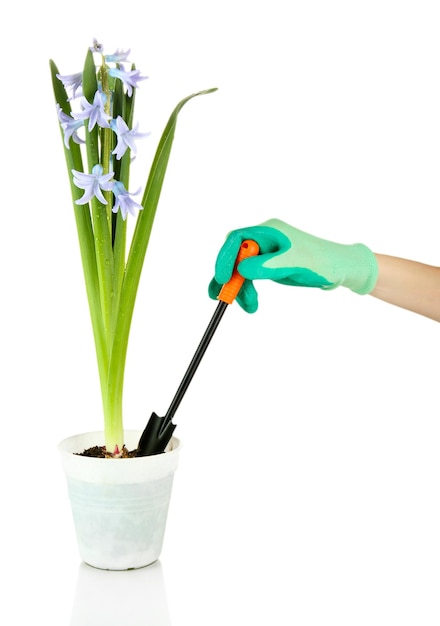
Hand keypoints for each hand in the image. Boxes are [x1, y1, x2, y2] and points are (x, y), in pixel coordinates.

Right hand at [208, 218, 377, 311]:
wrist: (340, 270)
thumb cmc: (323, 262)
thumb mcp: (296, 264)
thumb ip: (268, 265)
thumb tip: (241, 270)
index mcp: (269, 231)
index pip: (237, 239)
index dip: (225, 257)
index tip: (221, 278)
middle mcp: (264, 240)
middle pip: (234, 256)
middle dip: (229, 278)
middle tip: (225, 299)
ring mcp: (266, 253)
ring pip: (240, 271)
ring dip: (239, 289)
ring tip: (249, 307)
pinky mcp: (269, 266)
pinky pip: (249, 278)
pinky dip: (246, 291)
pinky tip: (251, 304)